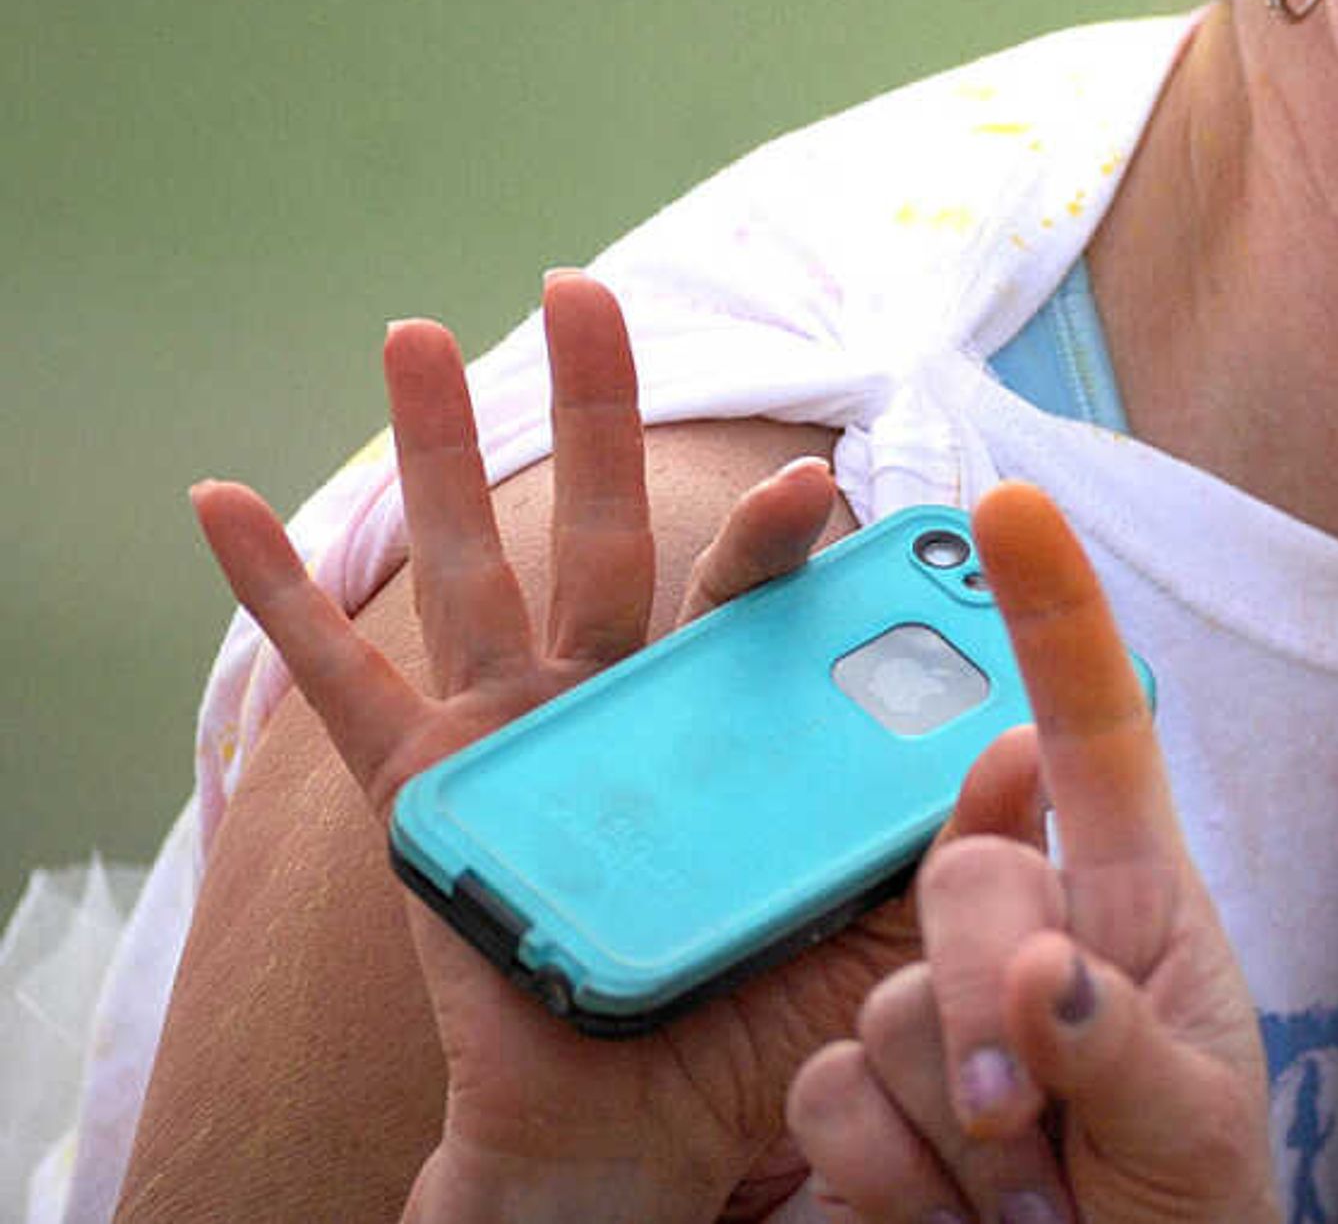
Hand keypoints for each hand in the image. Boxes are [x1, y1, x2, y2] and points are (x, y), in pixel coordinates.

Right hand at [189, 273, 1021, 1221]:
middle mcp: (615, 693)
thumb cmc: (769, 1029)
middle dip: (595, 404)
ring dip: (435, 452)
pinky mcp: (423, 794)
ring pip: (470, 566)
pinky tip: (225, 502)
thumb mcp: (884, 930)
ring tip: (413, 333)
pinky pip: (335, 687)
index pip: (753, 592)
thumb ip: (954, 837)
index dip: (776, 534)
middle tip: (585, 287)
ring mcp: (511, 732)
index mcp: (725, 709)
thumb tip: (1025, 742)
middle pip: (602, 523)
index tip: (811, 484)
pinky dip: (277, 596)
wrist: (643, 1136)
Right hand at [788, 484, 1278, 1223]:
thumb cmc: (1184, 1210)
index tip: (1012, 502)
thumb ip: (1124, 1047)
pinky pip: (828, 1103)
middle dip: (987, 1005)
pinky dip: (895, 1186)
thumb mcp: (1193, 1132)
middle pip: (961, 877)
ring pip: (882, 1011)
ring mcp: (924, 1010)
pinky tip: (957, 1223)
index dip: (1050, 616)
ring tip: (1030, 1201)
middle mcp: (1020, 930)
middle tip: (1027, 1130)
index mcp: (1129, 900)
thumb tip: (1042, 969)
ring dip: (958, 1137)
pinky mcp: (846, 1098)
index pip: (1092, 732)